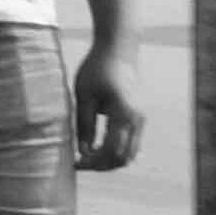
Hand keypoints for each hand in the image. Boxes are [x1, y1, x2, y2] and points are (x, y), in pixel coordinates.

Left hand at [70, 38, 143, 171]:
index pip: (111, 151)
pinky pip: (131, 144)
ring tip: (88, 156)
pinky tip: (97, 147)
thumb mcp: (84, 95)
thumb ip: (84, 124)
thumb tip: (83, 151)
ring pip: (129, 154)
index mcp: (123, 113)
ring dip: (109, 161)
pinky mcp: (138, 118)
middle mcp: (137, 120)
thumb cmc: (97, 67)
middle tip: (80, 162)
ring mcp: (140, 120)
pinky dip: (116, 152)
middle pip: (123, 158)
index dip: (92, 162)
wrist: (118, 49)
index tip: (75, 163)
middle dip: (101, 166)